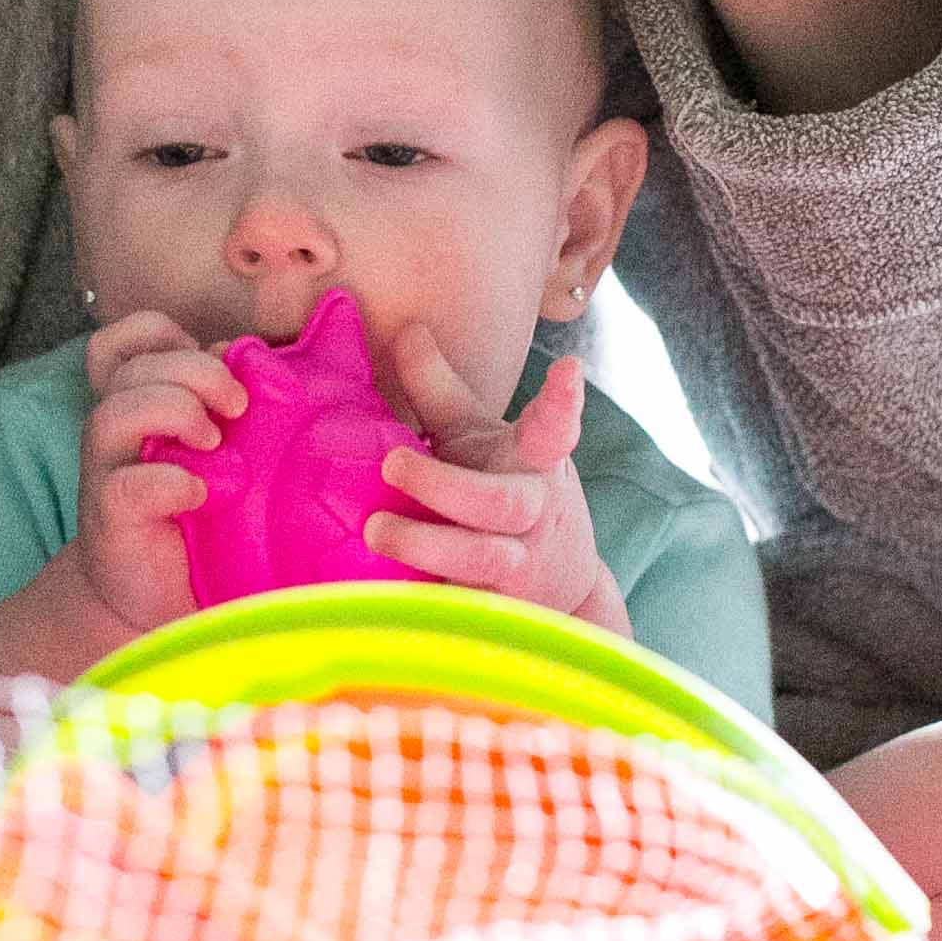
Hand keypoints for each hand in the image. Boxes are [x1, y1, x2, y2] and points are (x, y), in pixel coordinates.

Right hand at [72, 310, 247, 637]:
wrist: (162, 600)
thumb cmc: (206, 519)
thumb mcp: (229, 453)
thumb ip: (243, 409)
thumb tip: (284, 359)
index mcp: (145, 404)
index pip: (130, 341)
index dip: (164, 335)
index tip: (219, 359)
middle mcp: (119, 432)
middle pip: (133, 368)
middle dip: (194, 372)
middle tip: (240, 406)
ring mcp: (108, 474)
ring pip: (115, 413)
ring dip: (174, 412)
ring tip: (217, 443)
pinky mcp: (111, 521)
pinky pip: (126, 485)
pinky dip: (168, 480)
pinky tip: (201, 492)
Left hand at [362, 327, 627, 633]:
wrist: (563, 590)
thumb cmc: (501, 490)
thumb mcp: (477, 439)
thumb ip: (440, 389)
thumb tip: (406, 327)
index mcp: (533, 464)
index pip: (553, 428)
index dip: (561, 402)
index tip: (566, 370)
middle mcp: (532, 514)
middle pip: (501, 502)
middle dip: (446, 485)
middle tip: (393, 463)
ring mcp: (518, 568)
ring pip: (483, 560)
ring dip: (426, 545)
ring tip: (375, 531)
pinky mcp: (495, 612)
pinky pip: (461, 610)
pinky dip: (425, 603)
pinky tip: (382, 597)